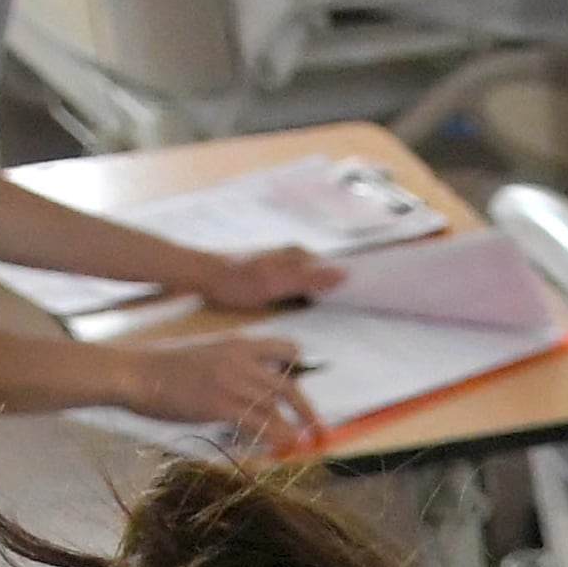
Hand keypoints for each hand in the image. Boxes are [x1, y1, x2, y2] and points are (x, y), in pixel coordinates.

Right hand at [108, 327, 326, 451]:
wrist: (135, 373)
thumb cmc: (163, 368)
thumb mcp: (205, 354)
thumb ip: (232, 365)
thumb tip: (251, 387)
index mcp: (238, 344)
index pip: (286, 348)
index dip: (301, 370)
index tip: (306, 389)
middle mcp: (240, 360)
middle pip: (289, 387)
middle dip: (308, 412)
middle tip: (320, 432)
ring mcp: (231, 382)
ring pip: (276, 409)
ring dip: (293, 432)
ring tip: (301, 448)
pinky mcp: (219, 404)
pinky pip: (258, 423)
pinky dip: (274, 438)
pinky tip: (280, 450)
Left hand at [179, 246, 344, 311]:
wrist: (204, 276)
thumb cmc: (240, 281)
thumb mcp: (279, 282)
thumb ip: (311, 278)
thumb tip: (345, 274)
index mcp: (299, 254)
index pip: (333, 268)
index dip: (347, 283)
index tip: (363, 300)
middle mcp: (292, 254)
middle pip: (322, 273)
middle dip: (334, 289)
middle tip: (349, 311)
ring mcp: (281, 263)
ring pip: (309, 279)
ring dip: (318, 293)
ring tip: (328, 312)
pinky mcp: (271, 273)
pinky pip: (295, 285)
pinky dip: (302, 295)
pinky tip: (301, 307)